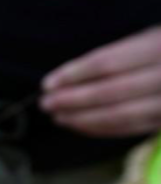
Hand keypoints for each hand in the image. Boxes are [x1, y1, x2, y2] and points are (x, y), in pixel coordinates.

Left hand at [42, 26, 160, 136]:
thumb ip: (109, 59)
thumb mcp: (142, 42)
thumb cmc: (156, 54)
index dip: (72, 75)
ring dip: (81, 118)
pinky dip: (98, 128)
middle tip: (46, 104)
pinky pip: (127, 129)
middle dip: (71, 100)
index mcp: (156, 48)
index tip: (47, 84)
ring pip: (118, 114)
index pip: (106, 63)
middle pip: (109, 91)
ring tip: (57, 117)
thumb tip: (62, 83)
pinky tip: (77, 125)